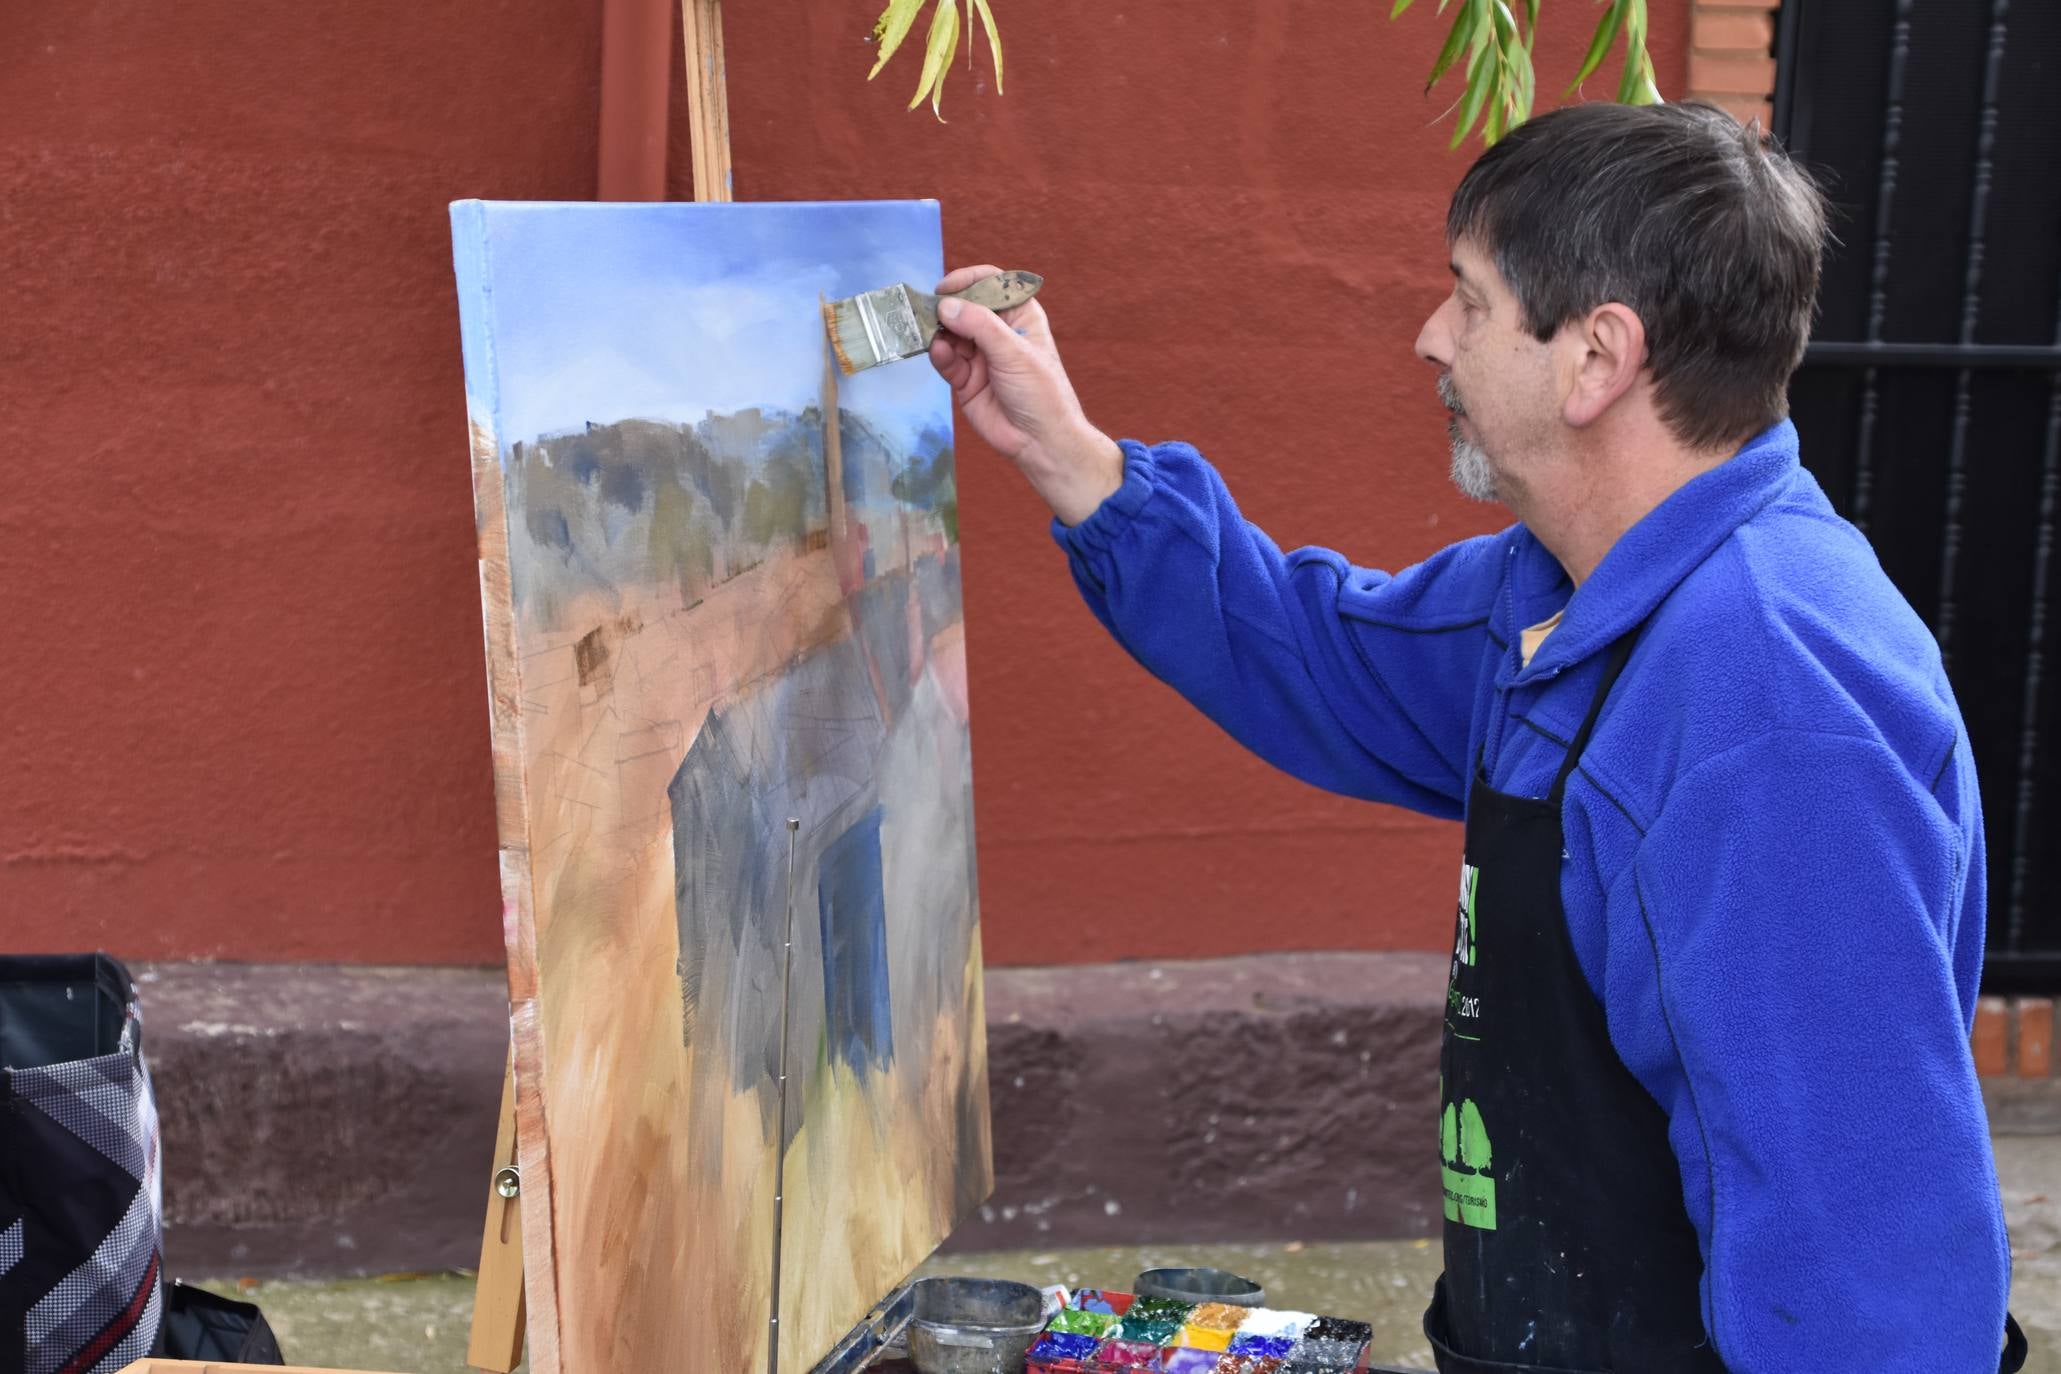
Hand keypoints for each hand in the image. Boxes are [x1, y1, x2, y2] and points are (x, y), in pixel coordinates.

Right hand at [929, 265, 1123, 525]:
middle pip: (964, 307)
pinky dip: (940, 355)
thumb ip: (979, 325)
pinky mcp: (965, 379)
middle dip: (946, 308)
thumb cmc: (1040, 392)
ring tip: (928, 333)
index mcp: (1019, 315)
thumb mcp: (1013, 352)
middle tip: (927, 311)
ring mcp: (980, 355)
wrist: (1040, 441)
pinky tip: (940, 353)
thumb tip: (946, 305)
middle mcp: (997, 332)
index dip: (968, 280)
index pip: (991, 284)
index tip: (947, 287)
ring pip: (949, 333)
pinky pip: (946, 360)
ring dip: (938, 332)